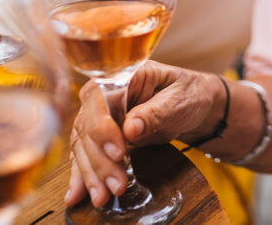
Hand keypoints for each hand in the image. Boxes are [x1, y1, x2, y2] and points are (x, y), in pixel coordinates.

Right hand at [65, 61, 223, 206]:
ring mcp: (101, 115)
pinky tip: (77, 194)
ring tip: (103, 196)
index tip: (118, 152)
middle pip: (88, 127)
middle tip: (117, 184)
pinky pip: (86, 154)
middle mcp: (105, 94)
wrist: (194, 104)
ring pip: (84, 145)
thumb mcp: (179, 100)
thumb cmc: (189, 94)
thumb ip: (155, 112)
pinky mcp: (102, 136)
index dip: (103, 127)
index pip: (99, 99)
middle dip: (100, 160)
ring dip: (91, 173)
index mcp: (123, 75)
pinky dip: (83, 175)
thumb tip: (130, 128)